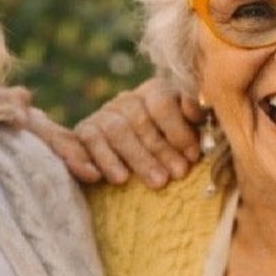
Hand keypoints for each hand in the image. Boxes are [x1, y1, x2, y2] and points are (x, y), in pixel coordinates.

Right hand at [57, 77, 204, 187]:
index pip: (162, 102)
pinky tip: (95, 177)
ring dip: (133, 158)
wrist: (131, 157)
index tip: (192, 156)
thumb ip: (193, 118)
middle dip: (159, 151)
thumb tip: (195, 108)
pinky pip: (80, 142)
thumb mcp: (187, 131)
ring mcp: (103, 116)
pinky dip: (83, 159)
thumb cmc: (170, 146)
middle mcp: (127, 100)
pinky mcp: (82, 134)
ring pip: (115, 132)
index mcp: (155, 92)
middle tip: (176, 175)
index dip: (178, 130)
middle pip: (140, 121)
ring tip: (151, 182)